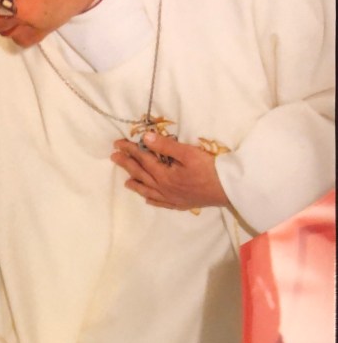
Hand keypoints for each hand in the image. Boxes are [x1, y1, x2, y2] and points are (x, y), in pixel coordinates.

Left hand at [111, 130, 228, 210]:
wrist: (227, 189)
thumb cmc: (210, 169)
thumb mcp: (188, 153)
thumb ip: (167, 146)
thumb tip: (146, 138)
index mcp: (164, 175)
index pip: (143, 159)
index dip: (130, 150)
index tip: (118, 144)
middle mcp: (164, 188)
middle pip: (141, 175)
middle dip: (127, 165)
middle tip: (114, 157)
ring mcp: (171, 198)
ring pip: (149, 191)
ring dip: (136, 185)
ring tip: (126, 182)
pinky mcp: (180, 204)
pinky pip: (161, 203)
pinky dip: (152, 200)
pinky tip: (148, 199)